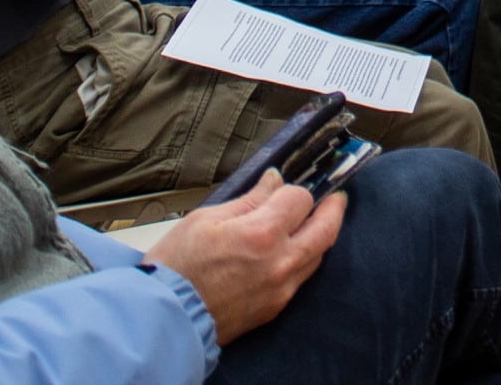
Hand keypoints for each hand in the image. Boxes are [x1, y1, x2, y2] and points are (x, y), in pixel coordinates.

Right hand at [141, 168, 344, 345]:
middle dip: (334, 208)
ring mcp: (281, 288)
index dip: (293, 189)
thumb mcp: (206, 219)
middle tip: (335, 197)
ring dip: (321, 235)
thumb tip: (272, 182)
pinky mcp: (276, 307)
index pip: (300, 199)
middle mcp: (280, 262)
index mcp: (262, 234)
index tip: (286, 186)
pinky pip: (302, 277)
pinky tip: (294, 250)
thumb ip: (248, 201)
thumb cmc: (177, 268)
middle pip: (326, 228)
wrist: (166, 317)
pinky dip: (304, 259)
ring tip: (315, 222)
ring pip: (319, 255)